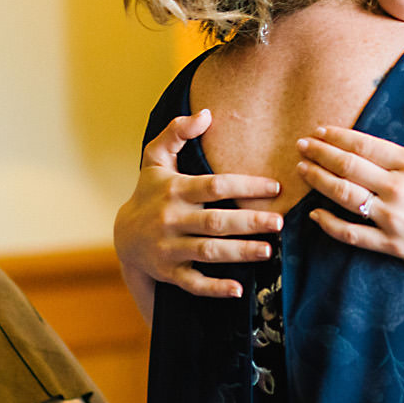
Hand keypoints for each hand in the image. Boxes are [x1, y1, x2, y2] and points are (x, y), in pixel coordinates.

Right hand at [113, 109, 282, 298]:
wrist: (123, 234)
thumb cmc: (150, 191)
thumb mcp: (156, 158)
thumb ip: (176, 131)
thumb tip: (206, 113)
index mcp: (175, 190)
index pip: (214, 186)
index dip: (246, 186)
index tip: (276, 187)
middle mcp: (172, 219)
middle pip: (215, 222)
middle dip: (249, 223)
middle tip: (279, 223)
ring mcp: (169, 248)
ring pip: (208, 252)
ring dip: (239, 253)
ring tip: (268, 251)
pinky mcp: (169, 272)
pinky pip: (193, 283)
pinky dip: (214, 287)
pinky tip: (238, 288)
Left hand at [296, 94, 403, 282]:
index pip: (364, 145)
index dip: (336, 136)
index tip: (319, 131)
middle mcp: (398, 190)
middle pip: (346, 166)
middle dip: (318, 154)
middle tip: (300, 145)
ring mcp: (393, 219)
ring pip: (343, 196)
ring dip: (318, 181)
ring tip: (301, 171)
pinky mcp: (393, 246)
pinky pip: (352, 235)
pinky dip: (329, 225)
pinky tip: (315, 215)